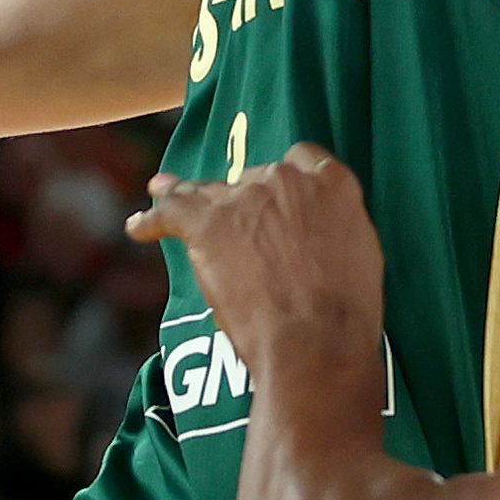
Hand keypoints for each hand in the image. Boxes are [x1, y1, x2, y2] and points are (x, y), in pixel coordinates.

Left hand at [127, 144, 384, 367]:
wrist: (314, 341)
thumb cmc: (346, 311)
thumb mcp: (361, 252)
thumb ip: (335, 224)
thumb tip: (318, 226)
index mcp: (330, 183)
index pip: (301, 159)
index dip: (287, 178)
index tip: (278, 195)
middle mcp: (286, 179)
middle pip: (254, 177)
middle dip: (246, 201)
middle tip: (241, 234)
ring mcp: (244, 198)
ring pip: (209, 189)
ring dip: (189, 195)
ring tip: (163, 191)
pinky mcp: (208, 223)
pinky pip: (171, 211)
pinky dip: (151, 220)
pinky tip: (138, 226)